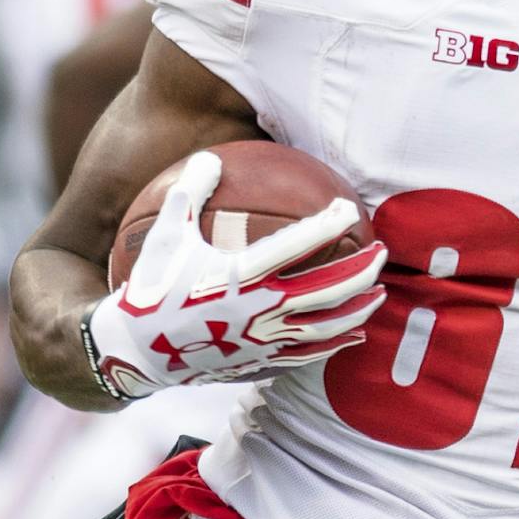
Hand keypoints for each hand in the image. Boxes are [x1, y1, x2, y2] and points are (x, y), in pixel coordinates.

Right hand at [83, 152, 385, 400]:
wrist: (135, 351)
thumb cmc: (151, 286)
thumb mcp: (165, 235)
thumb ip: (190, 192)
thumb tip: (210, 156)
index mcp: (238, 276)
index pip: (295, 247)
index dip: (326, 225)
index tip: (347, 209)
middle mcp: (258, 311)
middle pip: (326, 290)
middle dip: (361, 270)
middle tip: (382, 252)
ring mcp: (263, 340)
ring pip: (325, 326)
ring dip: (358, 308)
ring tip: (380, 292)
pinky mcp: (261, 362)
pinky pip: (309, 354)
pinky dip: (336, 343)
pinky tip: (354, 333)